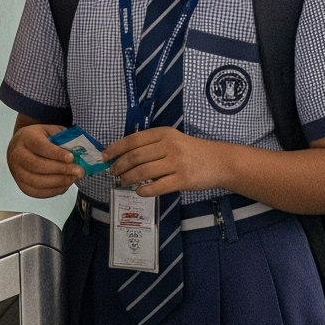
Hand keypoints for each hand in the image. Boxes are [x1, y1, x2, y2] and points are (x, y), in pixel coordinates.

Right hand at [7, 122, 80, 199]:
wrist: (24, 144)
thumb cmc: (43, 138)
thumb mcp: (53, 131)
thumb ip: (64, 140)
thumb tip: (80, 153)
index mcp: (26, 137)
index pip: (40, 146)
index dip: (56, 153)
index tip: (71, 158)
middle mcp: (17, 154)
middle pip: (37, 165)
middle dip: (60, 170)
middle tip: (78, 171)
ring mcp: (16, 171)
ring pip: (36, 181)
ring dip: (58, 182)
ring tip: (72, 179)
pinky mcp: (20, 184)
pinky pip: (35, 192)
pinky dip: (52, 191)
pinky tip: (64, 186)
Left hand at [105, 124, 235, 197]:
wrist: (220, 162)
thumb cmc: (193, 151)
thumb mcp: (174, 140)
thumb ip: (153, 145)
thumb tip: (124, 155)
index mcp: (165, 133)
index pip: (133, 140)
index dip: (116, 149)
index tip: (105, 156)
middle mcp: (170, 146)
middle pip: (135, 157)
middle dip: (119, 166)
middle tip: (113, 173)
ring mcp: (177, 163)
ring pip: (143, 172)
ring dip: (128, 178)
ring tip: (122, 182)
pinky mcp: (183, 180)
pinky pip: (157, 186)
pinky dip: (144, 190)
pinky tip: (139, 191)